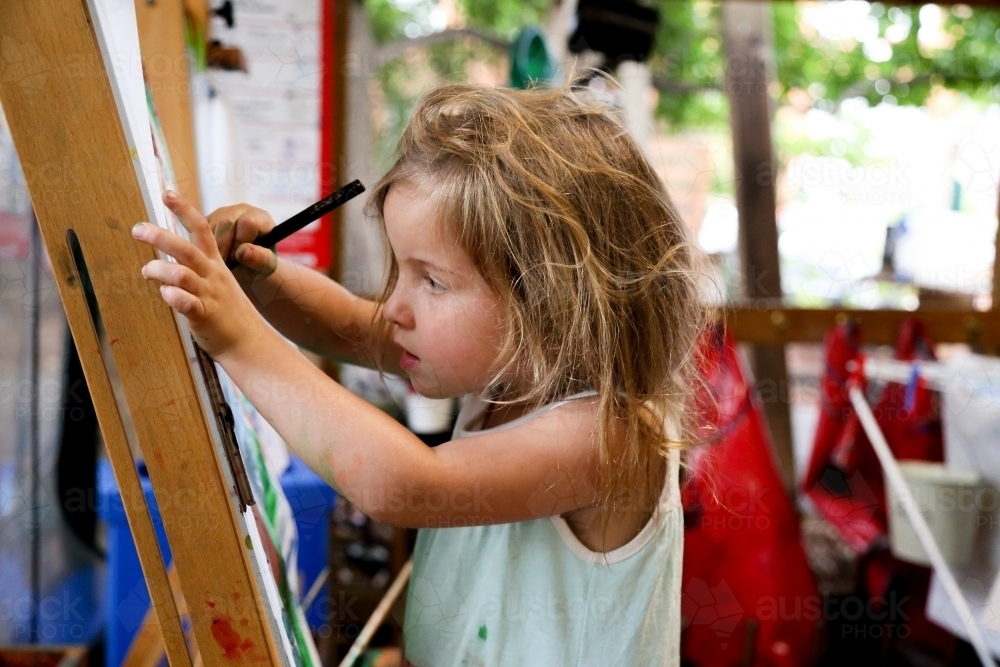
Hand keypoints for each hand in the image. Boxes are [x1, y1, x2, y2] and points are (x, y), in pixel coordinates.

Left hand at [132, 190, 266, 359]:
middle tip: (138, 230)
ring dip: (160, 270)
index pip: (201, 230)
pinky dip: (174, 297)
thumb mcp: (217, 283)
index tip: (166, 194)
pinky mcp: (205, 316)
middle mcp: (212, 276)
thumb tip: (164, 260)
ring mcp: (210, 295)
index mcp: (215, 264)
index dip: (184, 210)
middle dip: (160, 236)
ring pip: (183, 274)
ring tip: (146, 271)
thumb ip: (194, 269)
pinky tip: (165, 294)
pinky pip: (188, 303)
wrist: (249, 342)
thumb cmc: (227, 312)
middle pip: (186, 249)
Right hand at [205, 202, 277, 280]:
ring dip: (210, 247)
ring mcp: (222, 212)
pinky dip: (200, 246)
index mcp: (261, 218)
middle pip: (224, 222)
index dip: (240, 242)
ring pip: (207, 226)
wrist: (246, 269)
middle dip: (223, 247)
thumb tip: (243, 251)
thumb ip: (259, 259)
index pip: (247, 223)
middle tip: (226, 263)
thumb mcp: (264, 268)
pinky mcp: (206, 219)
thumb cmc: (258, 267)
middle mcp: (242, 210)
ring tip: (220, 260)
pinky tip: (210, 256)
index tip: (239, 258)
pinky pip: (195, 230)